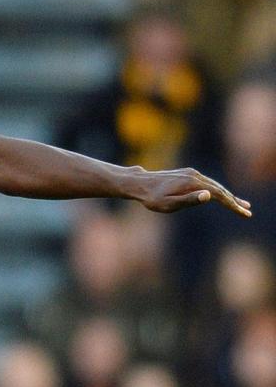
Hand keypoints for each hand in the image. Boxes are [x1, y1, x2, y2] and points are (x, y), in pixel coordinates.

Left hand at [130, 167, 251, 216]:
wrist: (139, 184)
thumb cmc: (152, 198)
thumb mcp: (169, 204)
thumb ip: (189, 200)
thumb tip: (209, 196)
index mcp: (192, 183)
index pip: (218, 195)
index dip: (232, 204)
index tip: (243, 213)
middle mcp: (194, 175)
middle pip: (219, 189)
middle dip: (234, 201)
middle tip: (247, 212)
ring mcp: (191, 173)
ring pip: (214, 186)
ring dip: (228, 196)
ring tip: (241, 205)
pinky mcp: (187, 174)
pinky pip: (207, 183)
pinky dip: (217, 190)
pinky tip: (222, 195)